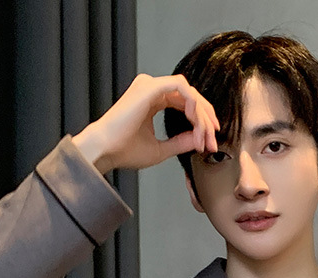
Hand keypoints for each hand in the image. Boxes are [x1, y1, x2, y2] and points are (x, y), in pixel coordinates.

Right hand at [72, 73, 218, 173]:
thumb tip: (200, 139)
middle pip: (189, 97)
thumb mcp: (161, 149)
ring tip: (205, 135)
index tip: (209, 141)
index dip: (201, 121)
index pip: (184, 104)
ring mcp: (150, 86)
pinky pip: (181, 88)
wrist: (105, 150)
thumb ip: (181, 142)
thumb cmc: (124, 151)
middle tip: (212, 140)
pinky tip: (196, 121)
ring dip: (201, 113)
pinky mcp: (150, 87)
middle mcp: (151, 89)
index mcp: (152, 100)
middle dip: (205, 119)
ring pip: (188, 92)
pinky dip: (192, 103)